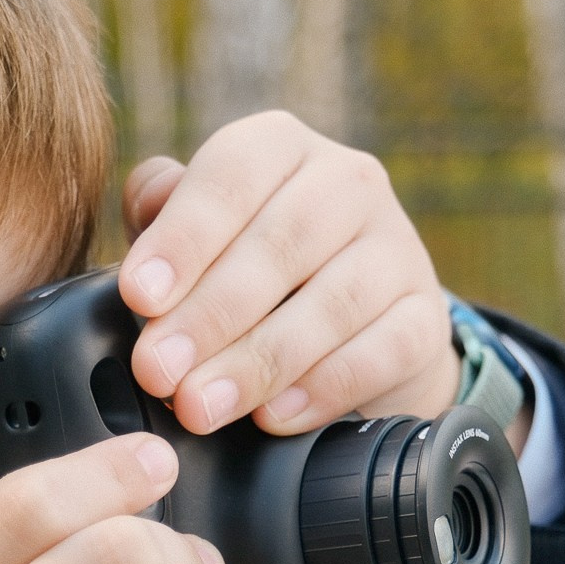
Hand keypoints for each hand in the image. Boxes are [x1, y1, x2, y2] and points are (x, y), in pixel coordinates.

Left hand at [118, 110, 461, 437]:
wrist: (353, 326)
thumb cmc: (251, 271)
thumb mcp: (200, 234)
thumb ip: (162, 213)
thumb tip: (145, 204)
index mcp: (281, 147)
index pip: (232, 173)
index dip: (183, 236)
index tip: (138, 295)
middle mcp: (348, 183)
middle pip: (280, 243)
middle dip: (209, 315)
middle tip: (157, 370)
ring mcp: (397, 249)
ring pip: (332, 302)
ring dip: (257, 361)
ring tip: (200, 405)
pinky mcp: (426, 318)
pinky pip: (380, 353)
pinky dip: (322, 388)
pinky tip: (272, 417)